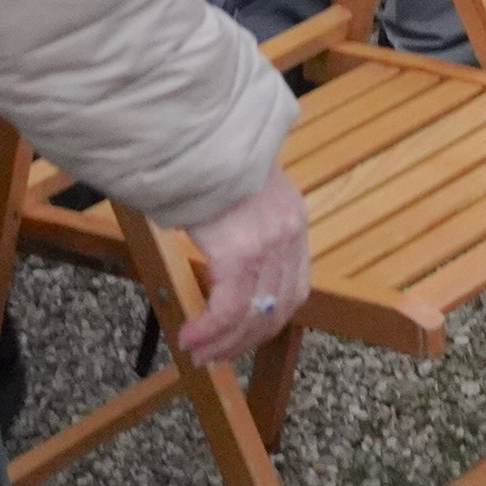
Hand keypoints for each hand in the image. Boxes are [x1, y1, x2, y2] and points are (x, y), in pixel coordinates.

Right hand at [177, 174, 311, 365]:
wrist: (200, 131)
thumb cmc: (209, 157)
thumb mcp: (239, 194)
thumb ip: (241, 226)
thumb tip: (219, 259)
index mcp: (292, 220)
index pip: (294, 287)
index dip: (269, 320)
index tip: (244, 337)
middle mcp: (289, 234)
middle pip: (279, 307)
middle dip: (246, 340)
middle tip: (217, 354)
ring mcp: (268, 245)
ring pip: (254, 315)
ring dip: (224, 342)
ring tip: (199, 351)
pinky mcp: (241, 252)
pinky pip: (229, 309)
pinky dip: (210, 330)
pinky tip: (190, 336)